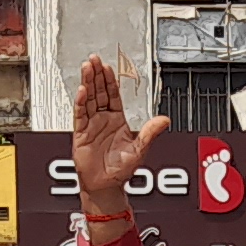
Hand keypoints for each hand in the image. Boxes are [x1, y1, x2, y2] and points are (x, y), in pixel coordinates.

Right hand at [69, 55, 170, 222]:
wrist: (106, 186)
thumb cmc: (121, 170)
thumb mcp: (140, 149)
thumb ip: (151, 132)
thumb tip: (165, 120)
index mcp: (117, 120)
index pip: (113, 95)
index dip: (110, 80)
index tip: (108, 67)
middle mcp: (103, 120)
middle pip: (99, 92)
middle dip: (96, 75)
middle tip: (94, 60)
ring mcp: (91, 125)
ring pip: (88, 99)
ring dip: (87, 83)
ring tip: (86, 68)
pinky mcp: (81, 133)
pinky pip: (80, 114)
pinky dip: (80, 102)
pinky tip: (81, 90)